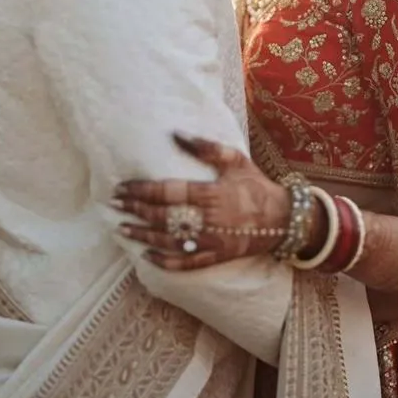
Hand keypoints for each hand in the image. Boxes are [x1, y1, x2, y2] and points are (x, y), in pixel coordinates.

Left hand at [113, 134, 290, 269]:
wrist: (282, 218)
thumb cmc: (255, 184)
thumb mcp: (234, 159)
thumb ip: (205, 147)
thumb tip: (176, 133)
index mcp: (211, 193)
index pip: (168, 192)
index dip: (141, 190)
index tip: (122, 188)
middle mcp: (208, 219)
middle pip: (164, 216)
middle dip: (136, 210)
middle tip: (114, 205)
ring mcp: (211, 241)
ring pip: (170, 241)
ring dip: (143, 236)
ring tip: (122, 229)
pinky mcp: (216, 256)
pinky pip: (186, 264)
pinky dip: (165, 262)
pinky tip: (147, 257)